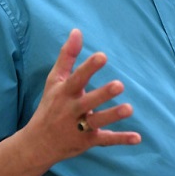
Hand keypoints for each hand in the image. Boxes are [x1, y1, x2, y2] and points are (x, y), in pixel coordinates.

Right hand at [26, 29, 140, 164]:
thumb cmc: (50, 106)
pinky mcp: (87, 141)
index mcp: (64, 93)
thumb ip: (67, 56)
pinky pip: (105, 140)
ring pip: (97, 122)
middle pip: (87, 102)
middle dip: (102, 94)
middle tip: (119, 85)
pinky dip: (121, 140)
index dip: (88, 68)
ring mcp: (79, 127)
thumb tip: (77, 31)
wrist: (37, 144)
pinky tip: (137, 138)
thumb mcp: (55, 81)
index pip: (76, 79)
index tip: (102, 56)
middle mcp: (71, 110)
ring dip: (112, 116)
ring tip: (129, 108)